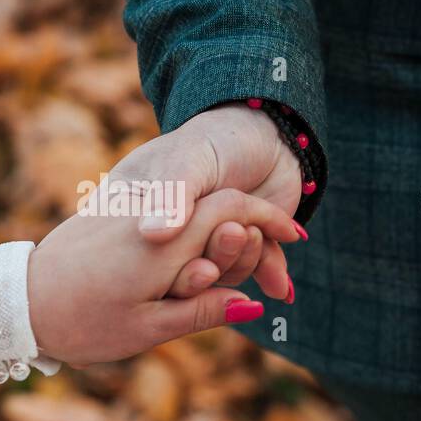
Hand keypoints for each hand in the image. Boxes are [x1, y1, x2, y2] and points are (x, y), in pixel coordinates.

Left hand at [27, 188, 299, 364]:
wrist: (19, 303)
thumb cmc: (83, 324)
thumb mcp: (149, 328)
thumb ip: (203, 310)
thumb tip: (252, 305)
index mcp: (165, 243)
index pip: (232, 210)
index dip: (269, 222)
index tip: (295, 239)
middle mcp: (151, 219)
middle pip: (217, 204)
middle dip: (254, 223)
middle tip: (284, 247)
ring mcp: (130, 213)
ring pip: (194, 210)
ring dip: (227, 228)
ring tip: (248, 258)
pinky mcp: (112, 216)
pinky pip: (168, 216)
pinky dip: (194, 230)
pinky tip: (203, 254)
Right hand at [106, 102, 303, 299]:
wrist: (270, 135)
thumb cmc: (217, 139)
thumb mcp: (188, 161)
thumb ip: (172, 197)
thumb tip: (154, 235)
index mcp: (140, 214)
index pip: (144, 256)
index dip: (170, 264)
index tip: (199, 259)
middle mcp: (171, 237)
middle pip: (184, 272)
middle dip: (218, 257)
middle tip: (237, 232)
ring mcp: (206, 245)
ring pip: (220, 277)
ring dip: (244, 260)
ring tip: (256, 231)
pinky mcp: (239, 252)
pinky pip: (247, 275)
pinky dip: (267, 275)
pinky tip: (280, 285)